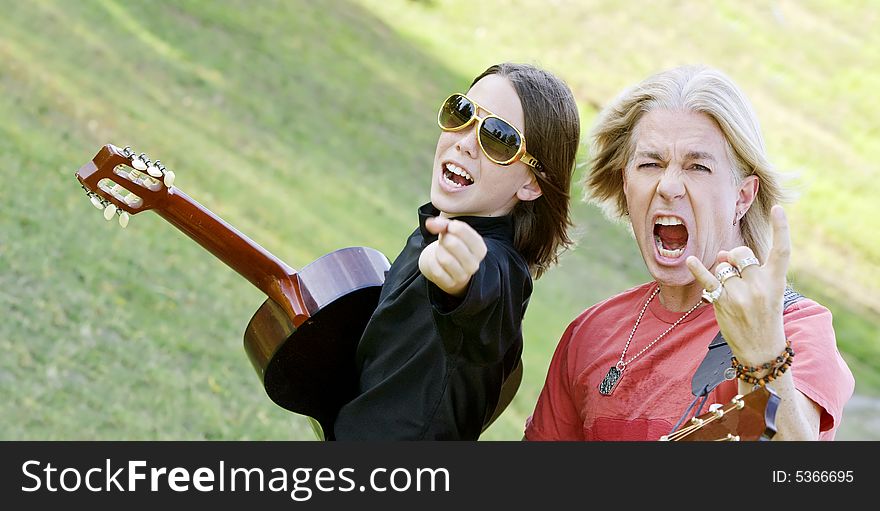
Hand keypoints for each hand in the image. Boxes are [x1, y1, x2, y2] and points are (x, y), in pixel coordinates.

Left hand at [419, 217, 487, 297]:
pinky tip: (437, 261)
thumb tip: (430, 223)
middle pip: (452, 243)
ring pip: (444, 258)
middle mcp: (475, 264)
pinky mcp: (450, 284)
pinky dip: (432, 262)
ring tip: (441, 251)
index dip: (449, 226)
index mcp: (480, 249)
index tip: (449, 229)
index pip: (461, 229)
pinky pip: (436, 270)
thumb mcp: (451, 232)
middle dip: (444, 239)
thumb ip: (442, 224)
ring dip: (438, 251)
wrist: (448, 269)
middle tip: (444, 241)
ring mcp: (463, 277)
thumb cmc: (452, 247)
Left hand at [686, 205, 790, 363]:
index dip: (781, 228)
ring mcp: (741, 294)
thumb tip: (724, 253)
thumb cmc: (764, 316)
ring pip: (724, 266)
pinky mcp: (723, 302)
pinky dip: (698, 269)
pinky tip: (690, 260)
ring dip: (723, 273)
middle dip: (736, 256)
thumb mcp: (768, 292)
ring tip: (732, 292)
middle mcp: (760, 285)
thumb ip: (748, 270)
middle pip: (741, 253)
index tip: (777, 208)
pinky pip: (708, 280)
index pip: (782, 250)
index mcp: (777, 280)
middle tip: (738, 274)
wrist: (761, 349)